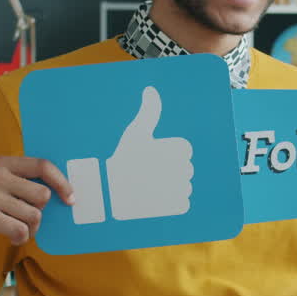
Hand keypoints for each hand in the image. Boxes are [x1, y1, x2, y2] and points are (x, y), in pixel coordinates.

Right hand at [0, 156, 74, 251]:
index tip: (71, 198)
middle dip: (40, 212)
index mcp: (3, 163)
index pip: (43, 166)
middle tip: (26, 219)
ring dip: (31, 228)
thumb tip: (64, 191)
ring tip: (16, 228)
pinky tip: (11, 237)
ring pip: (34, 215)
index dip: (62, 182)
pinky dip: (21, 238)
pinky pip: (21, 230)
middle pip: (43, 195)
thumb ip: (23, 183)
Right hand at [103, 86, 193, 221]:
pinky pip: (183, 203)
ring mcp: (178, 189)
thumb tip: (151, 90)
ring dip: (176, 187)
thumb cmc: (124, 155)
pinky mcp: (174, 206)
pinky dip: (178, 202)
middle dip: (174, 172)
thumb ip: (149, 111)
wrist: (110, 185)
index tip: (157, 159)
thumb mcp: (136, 131)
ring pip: (185, 187)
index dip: (174, 157)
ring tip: (157, 185)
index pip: (185, 155)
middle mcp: (181, 170)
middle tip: (153, 173)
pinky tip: (164, 198)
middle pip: (186, 171)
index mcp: (178, 150)